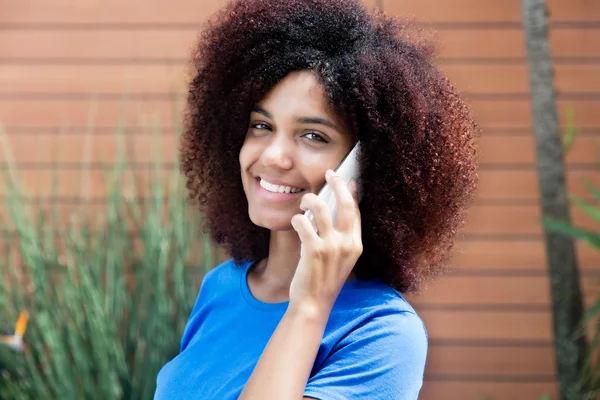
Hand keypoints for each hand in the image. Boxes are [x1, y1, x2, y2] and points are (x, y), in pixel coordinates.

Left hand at [289, 169, 362, 315]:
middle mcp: (347, 244)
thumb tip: (339, 212)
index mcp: (356, 245)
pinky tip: (295, 221)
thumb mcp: (341, 259)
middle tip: (330, 173)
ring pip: (320, 208)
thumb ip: (342, 237)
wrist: (314, 303)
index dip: (351, 193)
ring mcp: (331, 246)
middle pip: (345, 204)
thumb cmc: (324, 280)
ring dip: (309, 199)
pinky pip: (303, 222)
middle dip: (337, 184)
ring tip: (304, 201)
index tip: (348, 180)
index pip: (355, 212)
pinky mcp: (313, 250)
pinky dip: (296, 218)